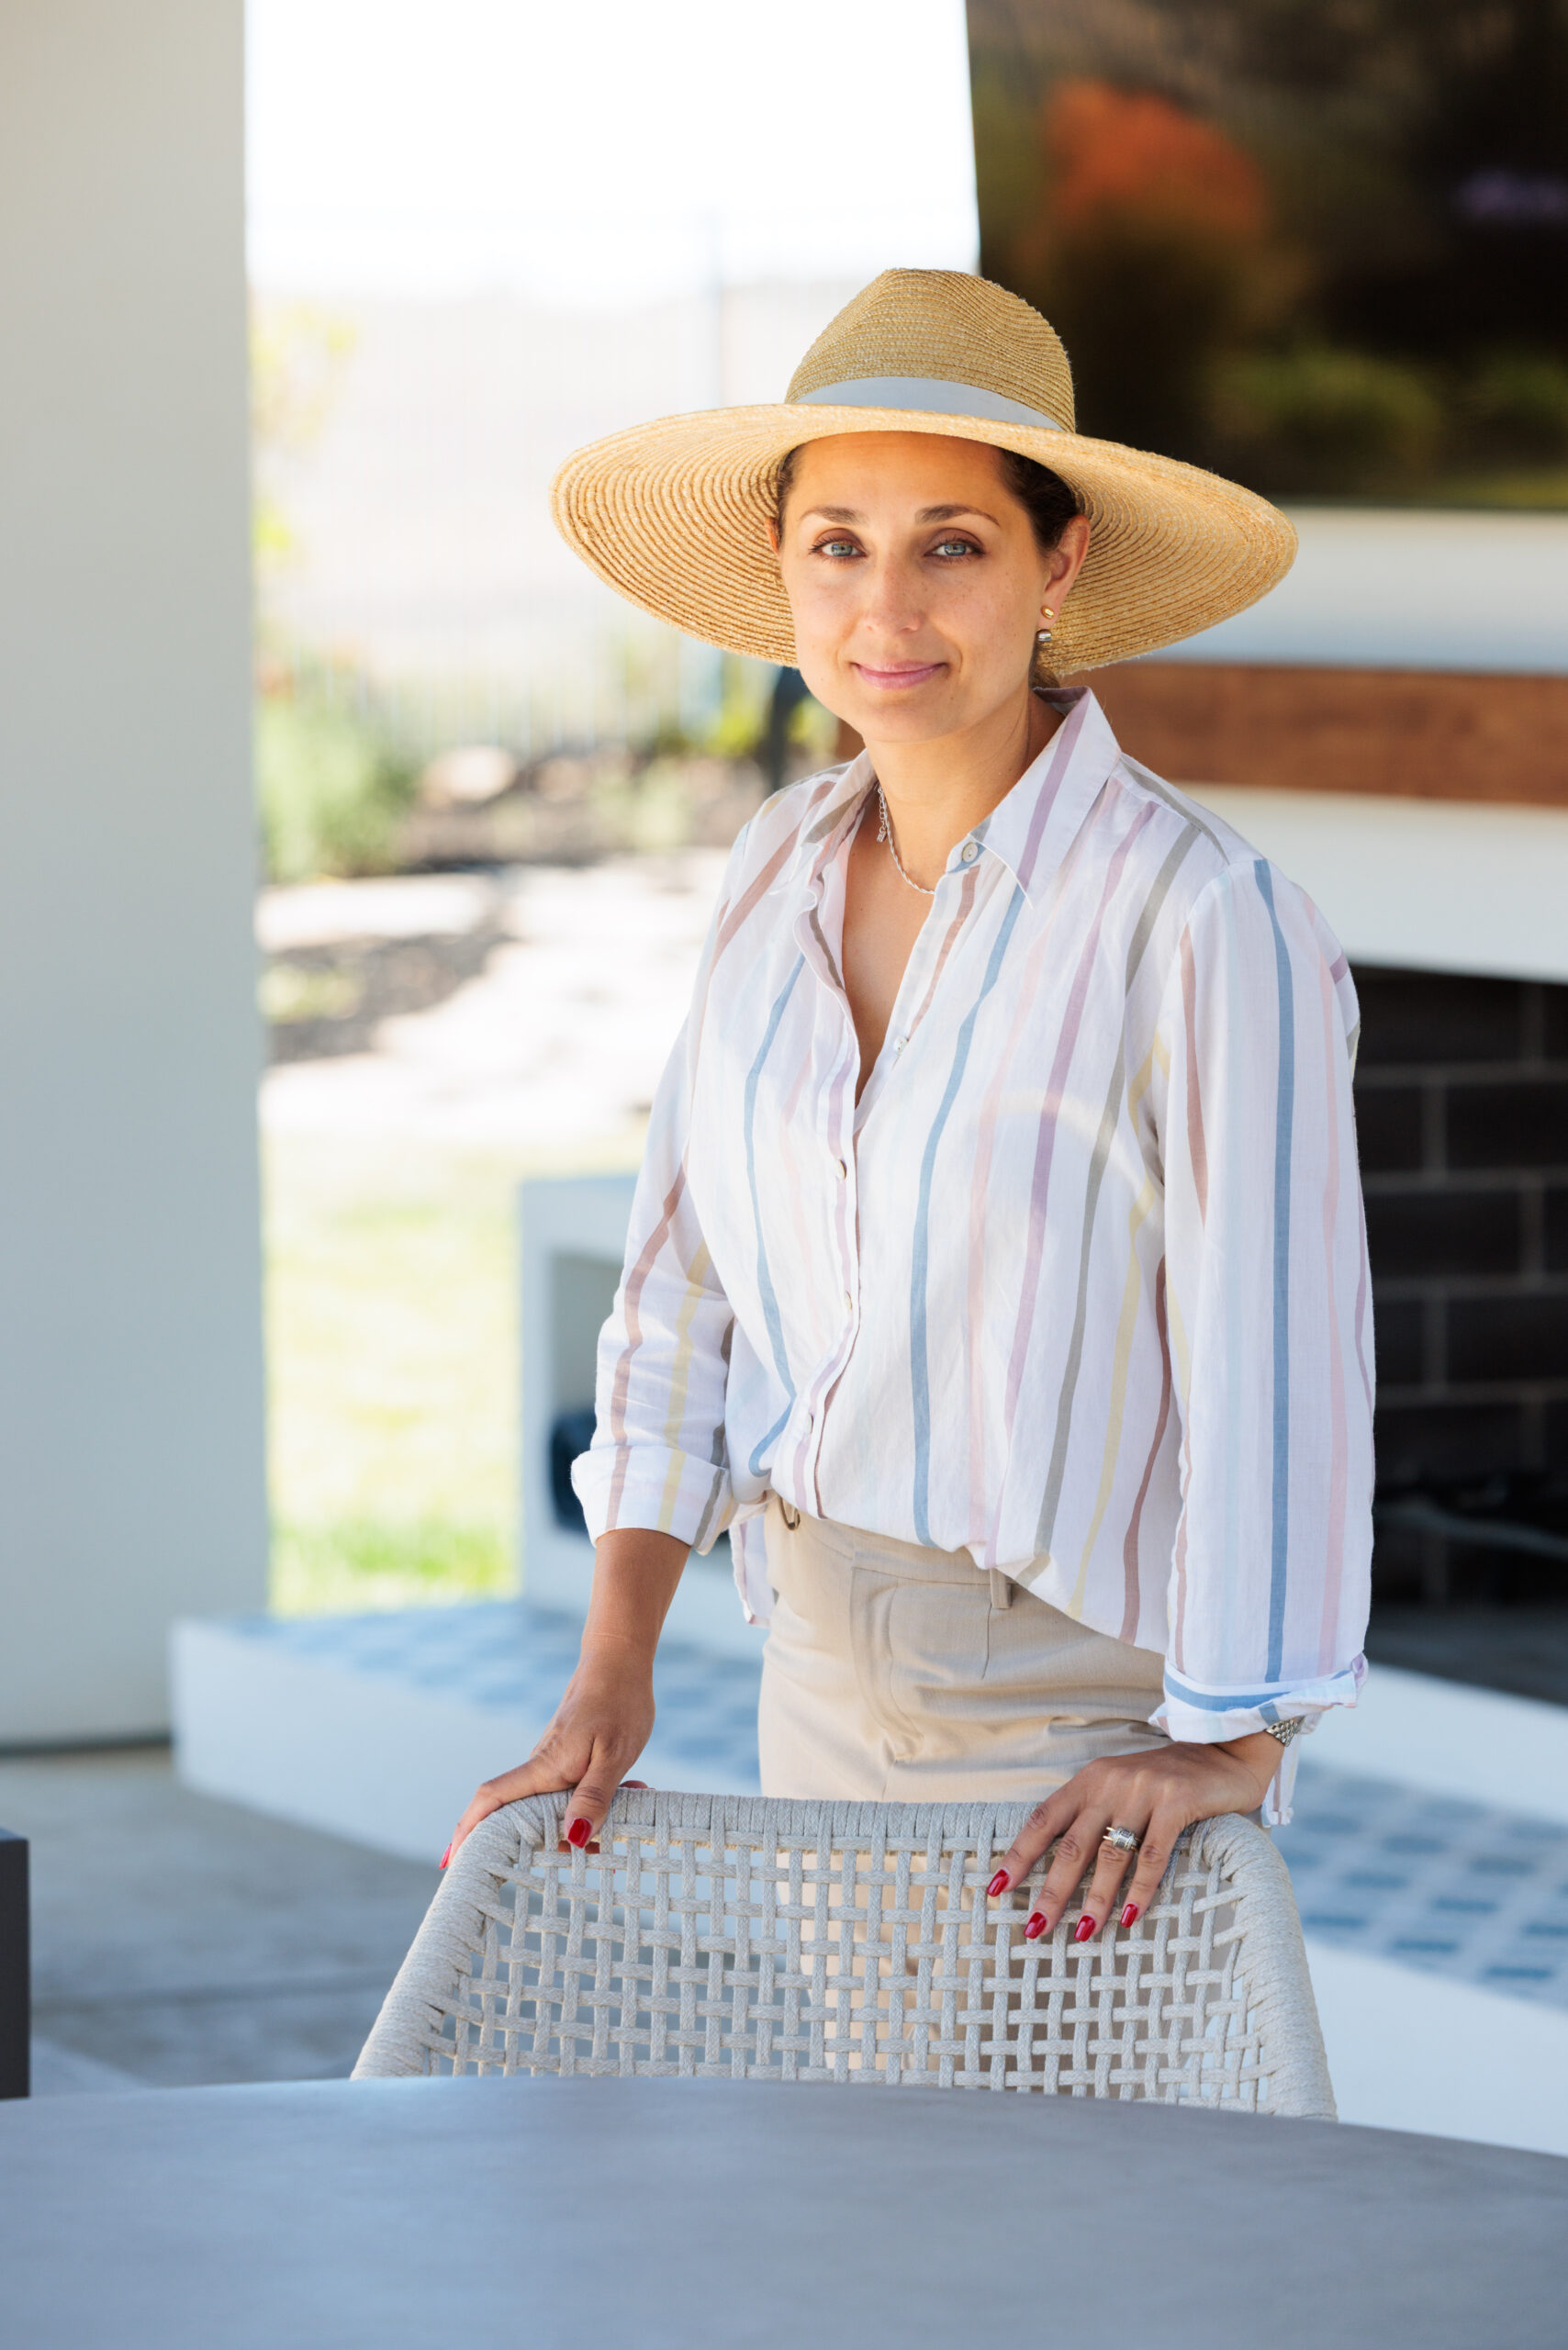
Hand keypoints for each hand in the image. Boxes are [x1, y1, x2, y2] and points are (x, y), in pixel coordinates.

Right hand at [439, 1525, 688, 1869]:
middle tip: (582, 1862)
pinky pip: (570, 1792)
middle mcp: (541, 1767)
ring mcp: (553, 1763)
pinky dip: (593, 1803)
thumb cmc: (619, 1703)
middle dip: (539, 1844)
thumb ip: (595, 1796)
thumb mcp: (615, 1756)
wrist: (620, 1662)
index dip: (468, 1829)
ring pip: (552, 1807)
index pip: (493, 1800)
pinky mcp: (568, 1759)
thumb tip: (575, 1839)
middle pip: (517, 1815)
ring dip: (580, 1822)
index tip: (453, 1860)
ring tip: (626, 1814)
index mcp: (544, 1766)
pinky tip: (633, 1791)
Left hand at [982, 1734, 1277, 1940]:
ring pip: (1110, 1855)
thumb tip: (1062, 1869)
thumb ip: (1096, 1815)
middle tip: (1034, 1928)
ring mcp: (1143, 1790)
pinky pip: (1153, 1855)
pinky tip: (1128, 1917)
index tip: (998, 1889)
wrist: (1225, 1749)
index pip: (1043, 1820)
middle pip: (1071, 1845)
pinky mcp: (1176, 1801)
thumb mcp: (1122, 1787)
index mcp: (1089, 1779)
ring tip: (1082, 1934)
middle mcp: (1109, 1782)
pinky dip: (1139, 1890)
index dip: (1018, 1855)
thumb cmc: (1169, 1779)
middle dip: (1050, 1891)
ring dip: (1094, 1899)